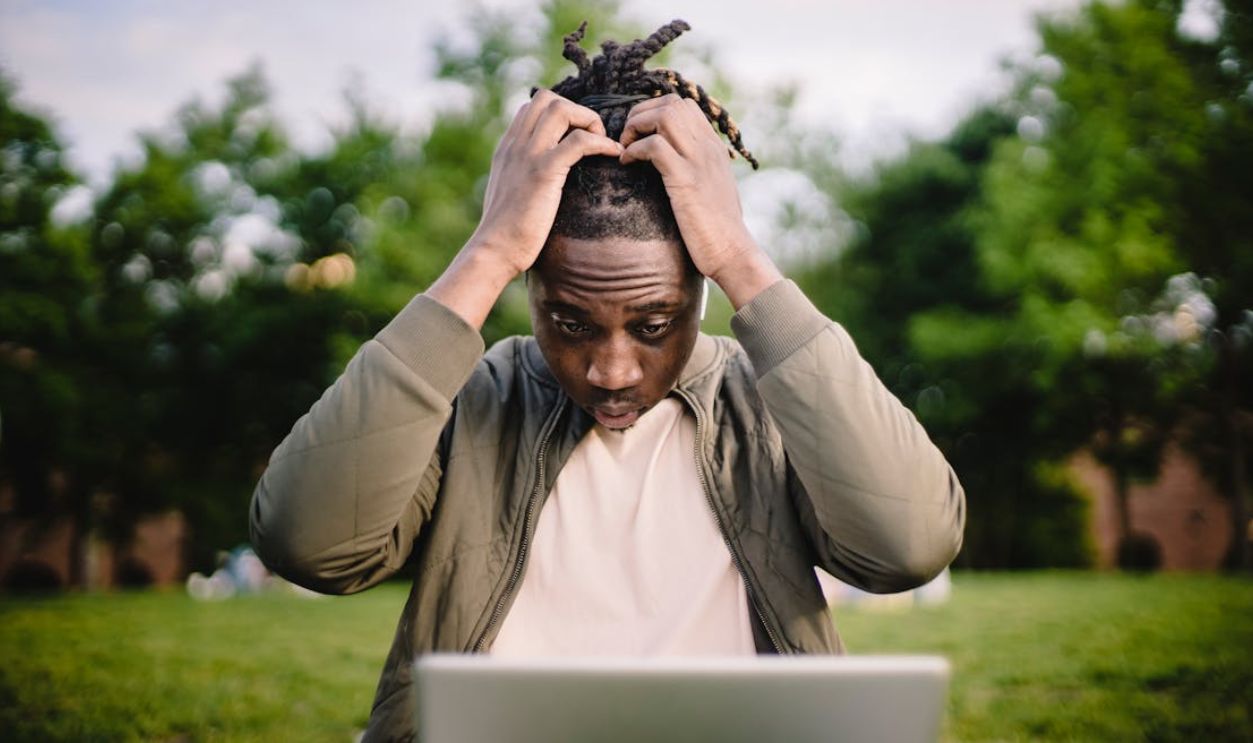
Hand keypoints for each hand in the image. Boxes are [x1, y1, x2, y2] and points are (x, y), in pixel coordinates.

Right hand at [428, 90, 621, 327]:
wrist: (494, 250)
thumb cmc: (506, 232)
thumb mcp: (509, 194)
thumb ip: (521, 176)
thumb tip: (539, 179)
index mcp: (507, 148)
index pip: (532, 107)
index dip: (560, 114)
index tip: (577, 137)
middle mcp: (516, 145)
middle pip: (547, 99)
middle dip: (576, 110)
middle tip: (591, 138)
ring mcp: (528, 155)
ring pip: (562, 110)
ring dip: (589, 121)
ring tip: (602, 143)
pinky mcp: (543, 172)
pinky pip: (579, 141)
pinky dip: (601, 143)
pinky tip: (613, 155)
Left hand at [619, 94, 780, 306]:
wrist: (732, 252)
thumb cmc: (717, 229)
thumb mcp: (710, 189)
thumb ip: (695, 170)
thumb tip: (672, 166)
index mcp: (713, 147)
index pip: (683, 105)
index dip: (653, 111)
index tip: (639, 134)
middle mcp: (708, 147)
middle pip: (671, 103)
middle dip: (640, 114)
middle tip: (627, 139)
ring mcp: (698, 161)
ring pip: (664, 116)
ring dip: (637, 126)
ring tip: (626, 148)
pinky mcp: (686, 180)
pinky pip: (655, 146)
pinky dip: (634, 150)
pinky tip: (627, 164)